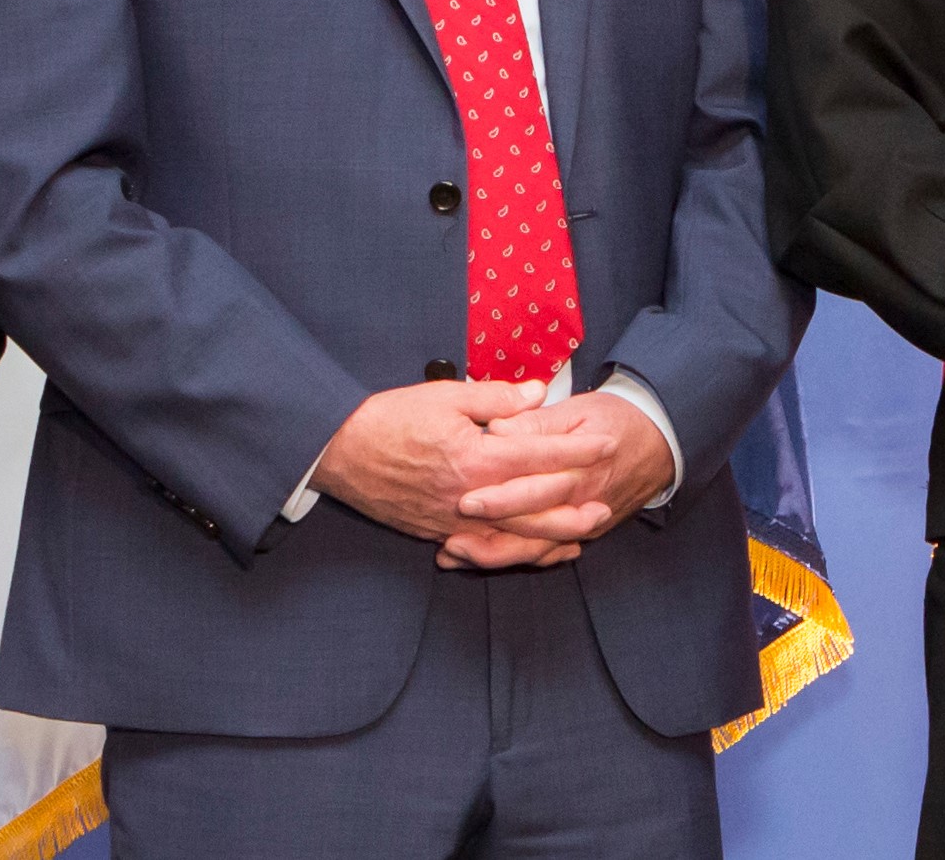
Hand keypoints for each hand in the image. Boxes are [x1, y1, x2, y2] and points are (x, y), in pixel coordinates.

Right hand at [309, 379, 615, 564]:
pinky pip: (482, 548)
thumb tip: (539, 393)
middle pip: (536, 507)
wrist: (337, 451)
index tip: (606, 443)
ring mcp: (452, 520)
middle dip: (575, 505)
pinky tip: (532, 550)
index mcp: (476, 458)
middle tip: (607, 502)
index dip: (577, 450)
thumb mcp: (445, 397)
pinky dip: (512, 550)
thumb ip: (497, 398)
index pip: (541, 456)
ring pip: (512, 536)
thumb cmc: (389, 418)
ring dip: (551, 537)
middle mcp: (470, 496)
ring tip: (582, 536)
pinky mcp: (435, 531)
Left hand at [446, 387, 674, 567]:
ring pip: (534, 551)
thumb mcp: (579, 410)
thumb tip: (497, 428)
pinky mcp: (582, 535)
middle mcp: (581, 505)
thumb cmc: (616, 421)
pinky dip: (511, 559)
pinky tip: (477, 558)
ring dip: (492, 556)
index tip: (464, 498)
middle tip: (448, 538)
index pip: (534, 489)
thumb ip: (536, 422)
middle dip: (487, 536)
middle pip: (530, 530)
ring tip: (452, 554)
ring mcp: (582, 525)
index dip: (499, 497)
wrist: (660, 443)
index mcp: (579, 471)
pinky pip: (544, 555)